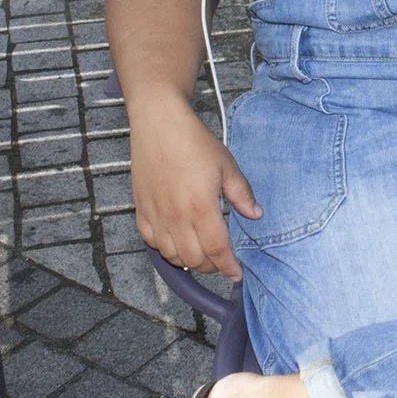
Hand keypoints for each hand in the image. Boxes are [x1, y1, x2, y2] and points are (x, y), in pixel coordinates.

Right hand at [129, 98, 261, 280]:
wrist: (159, 124)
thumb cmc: (193, 141)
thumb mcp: (226, 165)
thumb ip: (241, 194)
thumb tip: (255, 214)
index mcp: (201, 207)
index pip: (217, 250)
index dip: (228, 266)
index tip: (236, 273)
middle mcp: (176, 216)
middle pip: (195, 258)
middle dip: (211, 266)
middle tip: (221, 260)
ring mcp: (156, 215)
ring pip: (172, 255)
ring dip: (189, 260)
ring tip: (201, 253)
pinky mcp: (141, 210)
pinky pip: (151, 242)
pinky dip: (165, 249)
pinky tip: (176, 242)